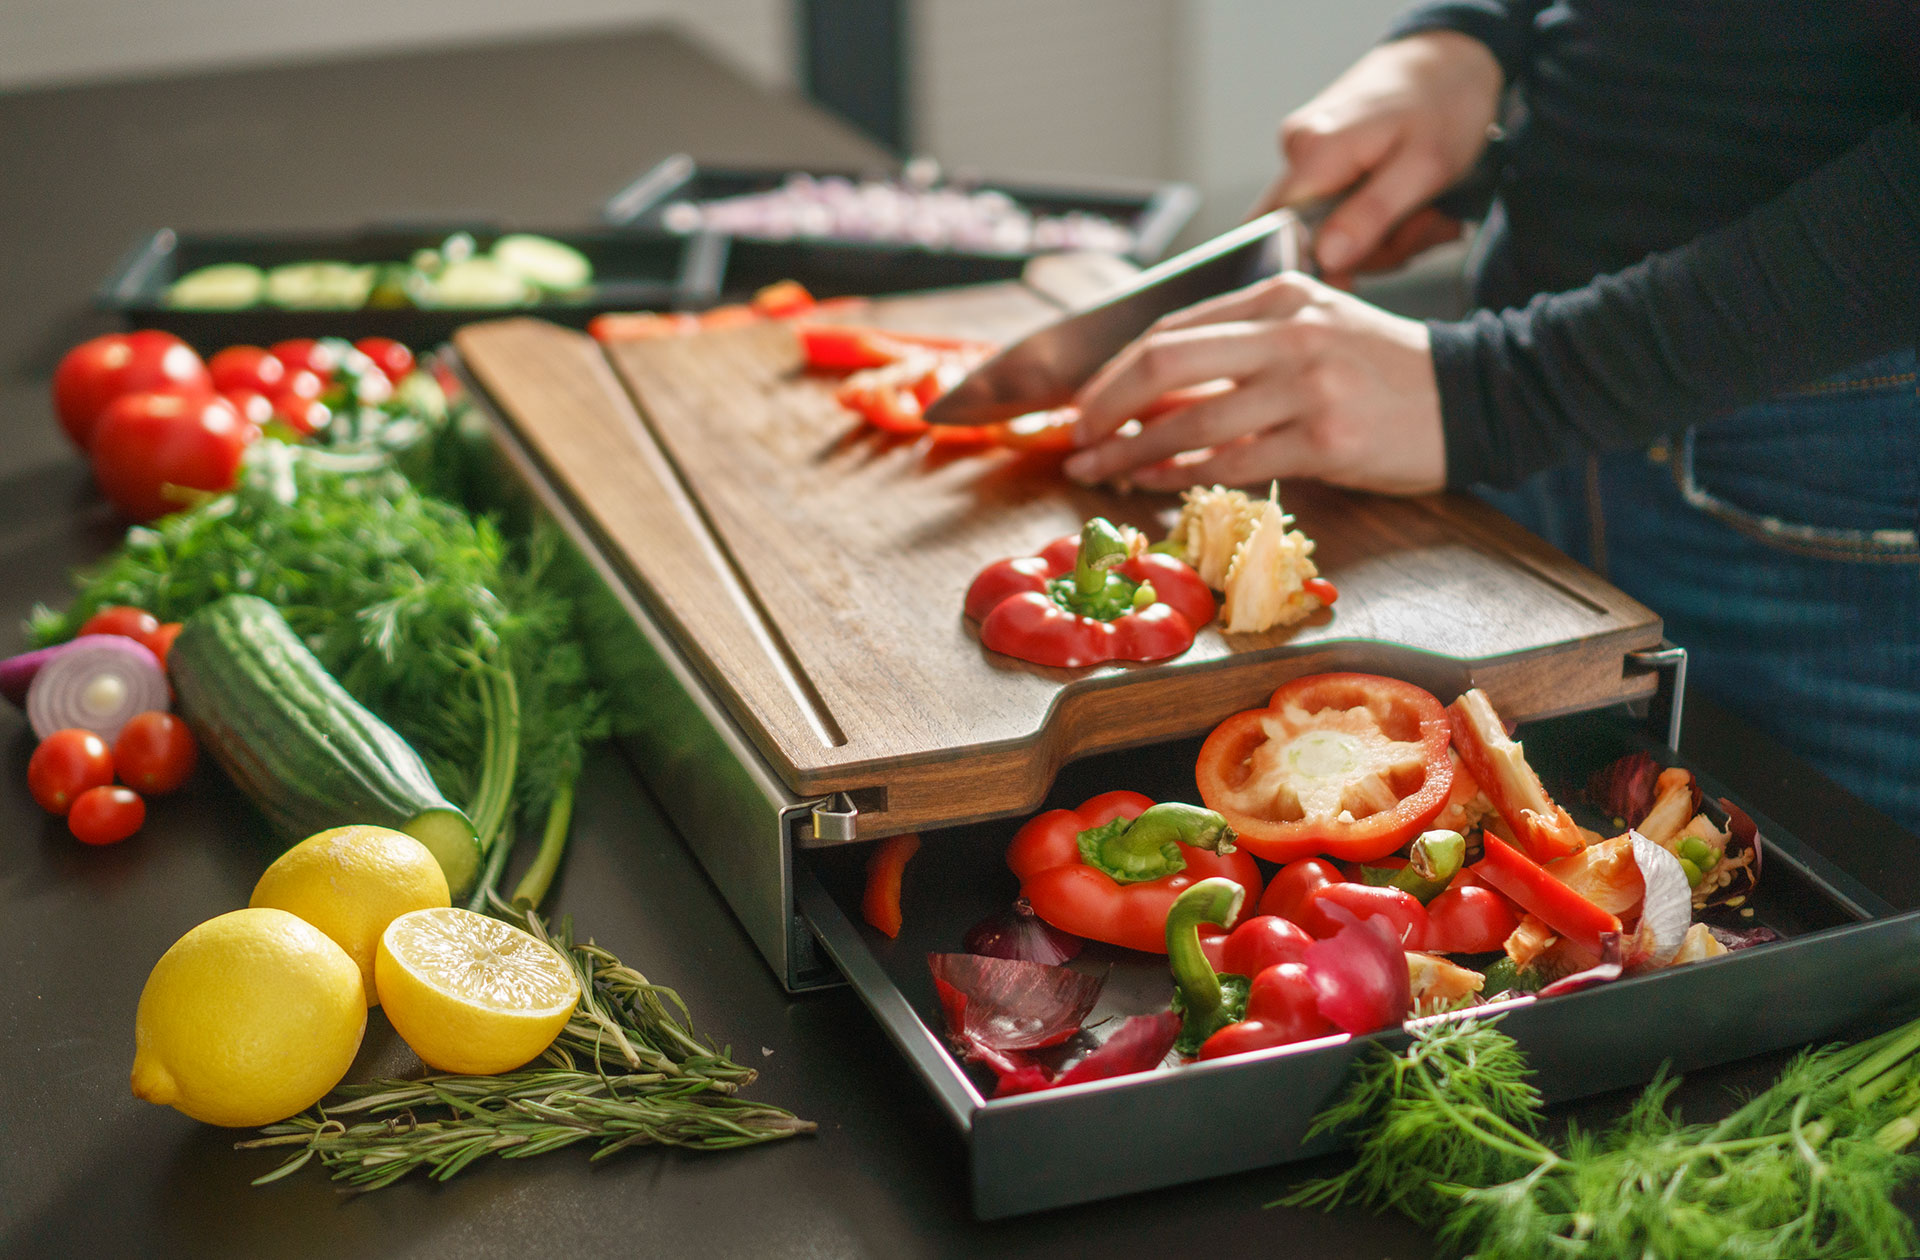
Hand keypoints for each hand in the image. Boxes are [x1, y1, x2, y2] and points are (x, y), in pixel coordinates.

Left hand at [1062, 273, 1445, 495]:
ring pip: (1192, 421)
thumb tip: (1151, 387)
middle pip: (1165, 364)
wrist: (1473, 396)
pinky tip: (1152, 484)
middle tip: (1077, 441)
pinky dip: (1181, 476)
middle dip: (1105, 407)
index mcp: (1281, 296)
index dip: (1115, 371)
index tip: (1084, 404)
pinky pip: (1233, 463)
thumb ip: (1242, 345)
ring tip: (1100, 472)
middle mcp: (1291, 333)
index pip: (1173, 329)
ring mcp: (1309, 387)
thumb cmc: (1383, 370)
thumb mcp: (1314, 328)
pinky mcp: (1327, 441)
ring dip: (1132, 453)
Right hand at [1251, 30, 1502, 274]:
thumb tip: (1325, 259)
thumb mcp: (1423, 168)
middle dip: (1374, 248)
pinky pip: (1343, 213)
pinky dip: (1382, 220)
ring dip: (1387, 236)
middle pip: (1310, 239)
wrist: (1452, 59)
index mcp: (1314, 151)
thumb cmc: (1445, 103)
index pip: (1276, 234)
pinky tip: (1410, 203)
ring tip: (1425, 209)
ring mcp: (1308, 156)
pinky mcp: (1323, 163)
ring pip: (1333, 232)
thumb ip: (1371, 216)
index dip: (1317, 263)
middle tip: (1422, 224)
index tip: (1363, 269)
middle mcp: (1299, 151)